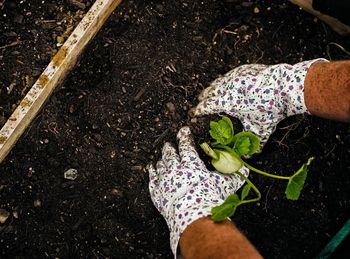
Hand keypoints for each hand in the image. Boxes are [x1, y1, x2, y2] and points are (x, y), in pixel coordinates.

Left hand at [148, 127, 248, 255]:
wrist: (192, 217)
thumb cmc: (209, 199)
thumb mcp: (224, 185)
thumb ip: (234, 176)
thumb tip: (246, 171)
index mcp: (191, 164)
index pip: (186, 146)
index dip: (184, 137)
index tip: (183, 131)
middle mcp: (175, 169)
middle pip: (170, 154)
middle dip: (170, 148)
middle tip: (169, 144)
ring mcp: (164, 181)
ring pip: (160, 166)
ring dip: (161, 160)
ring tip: (160, 158)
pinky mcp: (157, 193)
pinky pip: (152, 180)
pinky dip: (151, 174)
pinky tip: (151, 169)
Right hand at [191, 59, 326, 146]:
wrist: (285, 87)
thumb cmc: (270, 109)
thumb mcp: (261, 128)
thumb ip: (254, 143)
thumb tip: (250, 158)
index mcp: (227, 102)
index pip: (206, 106)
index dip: (199, 110)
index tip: (194, 113)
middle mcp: (227, 87)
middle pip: (209, 92)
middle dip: (203, 99)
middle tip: (201, 104)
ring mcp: (234, 77)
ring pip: (217, 83)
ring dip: (212, 90)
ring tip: (210, 94)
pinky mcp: (242, 70)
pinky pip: (228, 77)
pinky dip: (224, 83)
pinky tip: (227, 86)